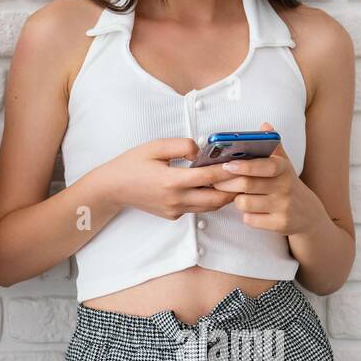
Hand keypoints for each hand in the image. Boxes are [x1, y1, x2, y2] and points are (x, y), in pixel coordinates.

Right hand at [92, 136, 238, 220]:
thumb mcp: (155, 147)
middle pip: (216, 198)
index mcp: (171, 181)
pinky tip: (212, 188)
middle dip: (234, 189)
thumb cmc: (132, 164)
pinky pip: (197, 209)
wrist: (113, 188)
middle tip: (247, 176)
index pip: (209, 176)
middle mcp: (175, 199)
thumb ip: (181, 145)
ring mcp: (174, 210)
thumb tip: (201, 150)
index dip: (228, 170)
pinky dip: (209, 200)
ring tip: (235, 182)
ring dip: (224, 196)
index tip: (243, 162)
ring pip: (209, 207)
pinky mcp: (173, 215)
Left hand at [208, 122, 318, 234]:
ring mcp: (283, 207)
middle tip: (215, 181)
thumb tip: (265, 125)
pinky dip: (246, 215)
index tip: (227, 164)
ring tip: (237, 196)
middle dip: (226, 183)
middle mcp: (285, 187)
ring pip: (245, 203)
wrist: (307, 214)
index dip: (244, 165)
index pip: (265, 165)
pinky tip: (251, 211)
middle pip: (247, 185)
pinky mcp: (279, 224)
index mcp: (284, 169)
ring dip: (236, 200)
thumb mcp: (283, 165)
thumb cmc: (286, 185)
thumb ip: (272, 146)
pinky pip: (250, 219)